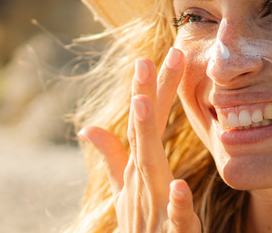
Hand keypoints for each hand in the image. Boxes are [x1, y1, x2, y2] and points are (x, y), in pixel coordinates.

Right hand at [79, 47, 200, 231]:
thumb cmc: (140, 230)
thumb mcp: (124, 194)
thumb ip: (113, 161)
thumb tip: (90, 128)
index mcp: (138, 170)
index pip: (140, 124)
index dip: (144, 90)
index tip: (147, 56)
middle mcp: (142, 183)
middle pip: (142, 134)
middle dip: (144, 96)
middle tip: (146, 59)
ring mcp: (154, 207)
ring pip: (150, 168)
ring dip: (146, 136)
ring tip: (144, 102)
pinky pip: (176, 218)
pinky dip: (177, 203)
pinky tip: (181, 185)